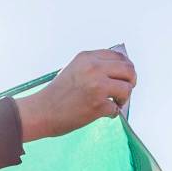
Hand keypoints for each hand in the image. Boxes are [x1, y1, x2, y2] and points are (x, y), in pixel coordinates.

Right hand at [16, 50, 136, 141]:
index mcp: (87, 57)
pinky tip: (103, 114)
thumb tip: (119, 73)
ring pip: (127, 88)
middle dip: (130, 81)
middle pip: (129, 69)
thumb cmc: (56, 95)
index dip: (125, 68)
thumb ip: (94, 67)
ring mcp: (97, 86)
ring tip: (115, 103)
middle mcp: (94, 68)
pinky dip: (113, 113)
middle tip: (124, 92)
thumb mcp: (74, 70)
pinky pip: (116, 108)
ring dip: (124, 98)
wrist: (40, 112)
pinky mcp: (97, 104)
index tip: (123, 77)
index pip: (118, 56)